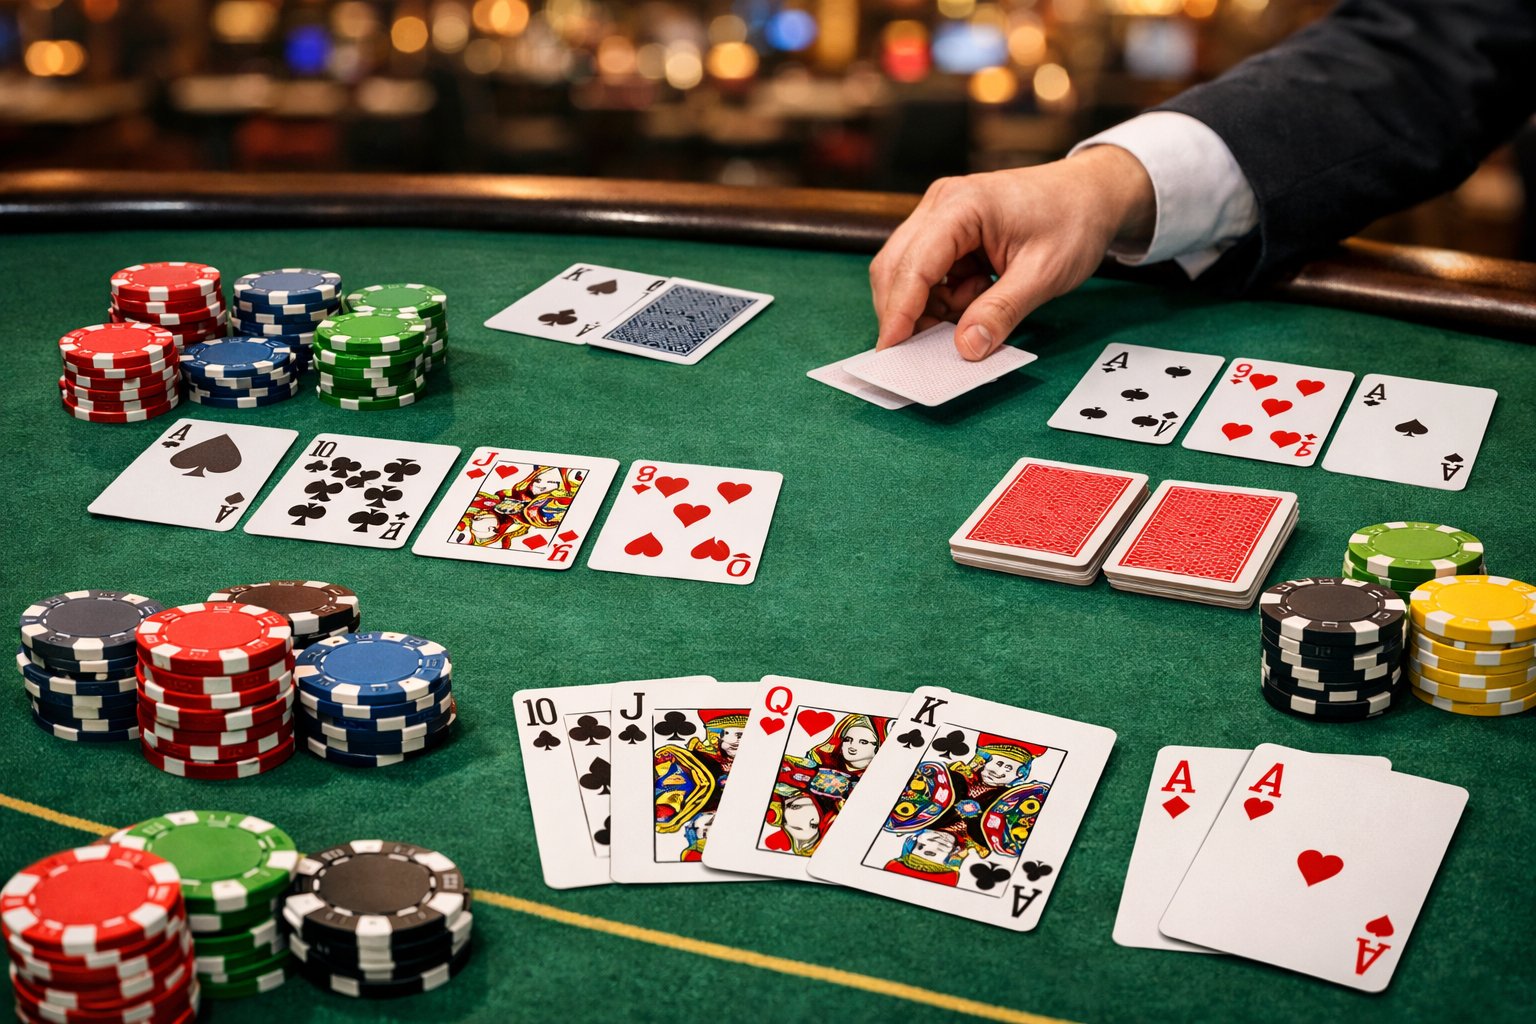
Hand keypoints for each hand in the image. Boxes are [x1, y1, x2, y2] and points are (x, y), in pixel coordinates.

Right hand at [869, 146, 1155, 359]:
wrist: (1091, 194)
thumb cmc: (1073, 221)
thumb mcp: (1044, 274)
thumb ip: (1002, 311)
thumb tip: (966, 349)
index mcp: (962, 205)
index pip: (914, 264)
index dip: (899, 311)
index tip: (891, 351)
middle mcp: (940, 205)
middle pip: (896, 267)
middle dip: (905, 313)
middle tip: (922, 353)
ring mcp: (940, 216)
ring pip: (907, 273)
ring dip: (929, 307)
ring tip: (973, 315)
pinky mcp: (946, 232)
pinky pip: (928, 274)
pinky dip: (943, 298)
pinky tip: (976, 299)